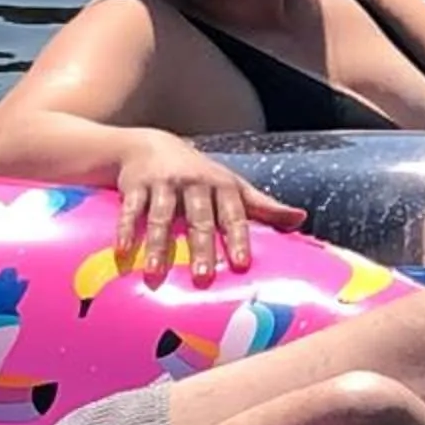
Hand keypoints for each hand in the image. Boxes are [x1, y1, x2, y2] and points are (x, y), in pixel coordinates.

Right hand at [113, 130, 307, 281]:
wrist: (149, 146)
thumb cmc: (199, 175)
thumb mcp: (231, 186)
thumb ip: (263, 205)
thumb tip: (301, 219)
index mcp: (221, 186)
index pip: (233, 214)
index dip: (238, 238)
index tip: (241, 265)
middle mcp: (193, 183)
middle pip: (198, 219)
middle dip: (201, 248)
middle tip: (203, 278)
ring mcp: (163, 184)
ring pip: (161, 217)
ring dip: (158, 245)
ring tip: (155, 274)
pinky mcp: (135, 186)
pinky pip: (130, 210)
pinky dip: (125, 229)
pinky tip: (124, 251)